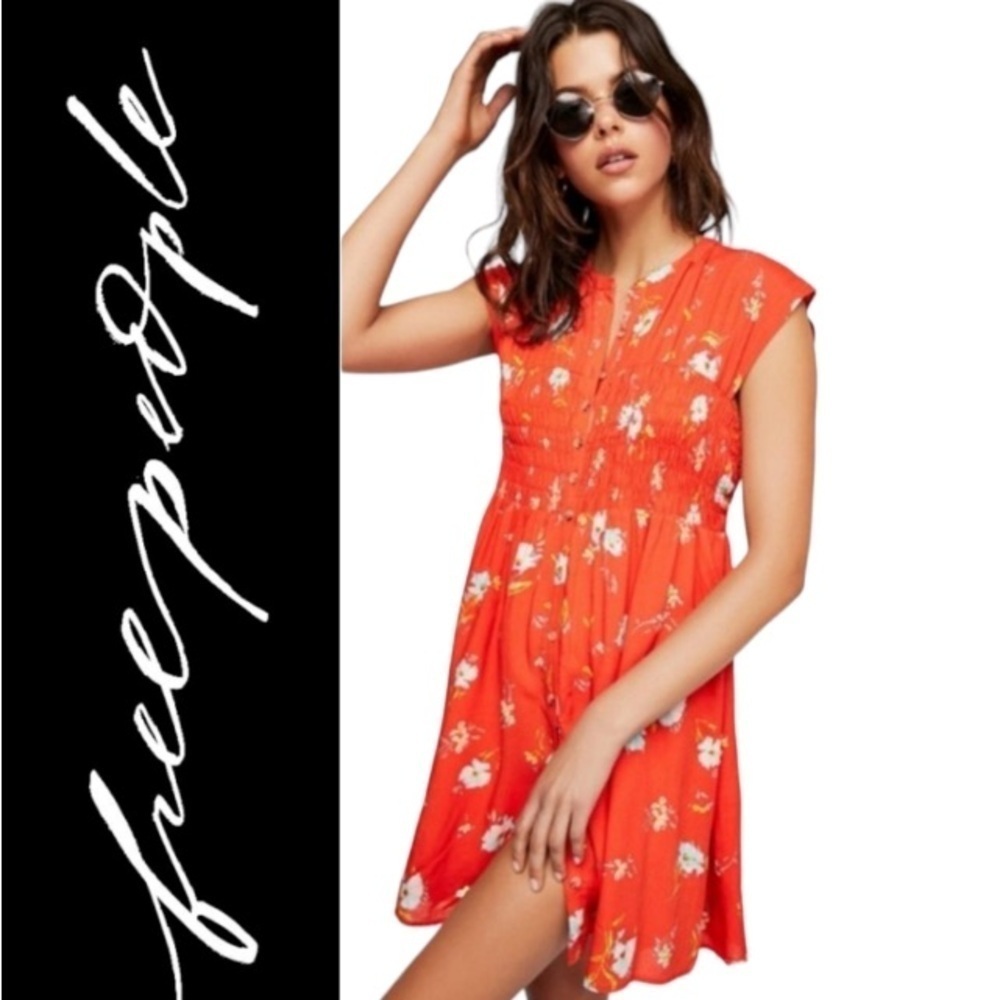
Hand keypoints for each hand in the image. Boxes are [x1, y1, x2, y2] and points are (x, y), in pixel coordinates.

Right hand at [427, 28, 525, 157]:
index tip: (530, 44)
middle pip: (492, 44)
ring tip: (524, 33)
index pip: (495, 54)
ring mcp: (465, 70)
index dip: (511, 46)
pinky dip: (495, 39)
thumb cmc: (466, 135)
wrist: (451, 144)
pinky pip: (479, 47)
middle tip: (532, 33)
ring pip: (486, 40)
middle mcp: (470, 71)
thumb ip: (501, 99)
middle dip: (511, 36)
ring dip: (505, 33)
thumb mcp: (491, 115)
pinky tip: (511, 38)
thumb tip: (514, 86)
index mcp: (477, 80)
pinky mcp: (463, 72)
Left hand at [510, 710, 622, 891]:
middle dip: (532, 865)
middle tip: (534, 885)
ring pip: (553, 839)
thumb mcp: (555, 772)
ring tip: (558, 879)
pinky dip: (576, 849)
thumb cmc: (577, 752)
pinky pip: (575, 832)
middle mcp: (547, 798)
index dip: (518, 850)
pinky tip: (579, 860)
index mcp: (538, 791)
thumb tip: (547, 811)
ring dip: (554, 863)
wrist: (595, 734)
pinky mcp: (583, 801)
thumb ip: (548, 792)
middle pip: (534, 838)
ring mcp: (564, 800)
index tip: (516, 868)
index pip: (521, 826)